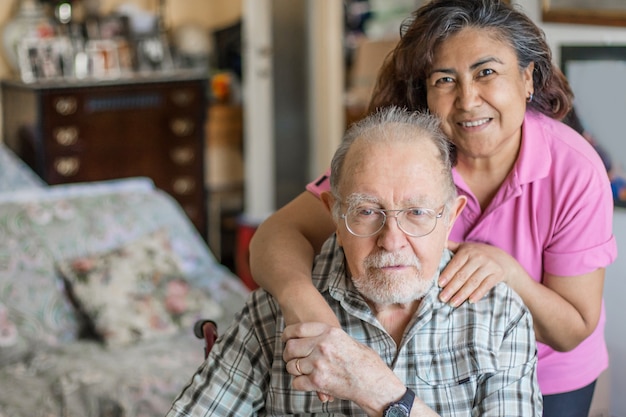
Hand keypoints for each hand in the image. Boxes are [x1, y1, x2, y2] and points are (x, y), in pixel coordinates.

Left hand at [282, 323, 402, 412]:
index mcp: (330, 332)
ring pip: (292, 366)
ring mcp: (318, 364)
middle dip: (288, 354)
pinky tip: (306, 383)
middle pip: (291, 347)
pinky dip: (299, 384)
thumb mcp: (348, 340)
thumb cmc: (366, 363)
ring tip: (302, 372)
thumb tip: (318, 337)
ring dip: (294, 370)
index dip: (287, 334)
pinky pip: (296, 382)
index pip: (298, 329)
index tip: (286, 338)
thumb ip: (331, 337)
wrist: (374, 383)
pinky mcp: (318, 382)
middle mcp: (322, 346)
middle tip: (291, 358)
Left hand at [438, 241, 521, 305]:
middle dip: (451, 288)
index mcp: (467, 251)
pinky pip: (486, 286)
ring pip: (473, 282)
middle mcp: (478, 257)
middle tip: (442, 298)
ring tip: (452, 303)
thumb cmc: (477, 254)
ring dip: (462, 294)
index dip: (447, 275)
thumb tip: (436, 242)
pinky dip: (478, 294)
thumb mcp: (465, 248)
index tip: (439, 285)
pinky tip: (470, 301)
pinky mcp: (497, 274)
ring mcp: (489, 266)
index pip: (455, 264)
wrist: (503, 259)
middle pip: (462, 275)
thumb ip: (451, 246)